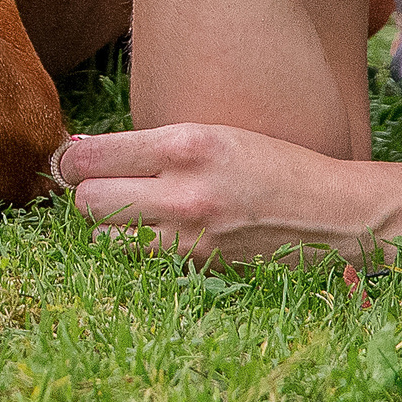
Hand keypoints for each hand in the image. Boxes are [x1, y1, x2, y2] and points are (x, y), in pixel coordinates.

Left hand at [60, 123, 367, 266]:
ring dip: (106, 224)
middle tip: (97, 184)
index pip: (92, 156)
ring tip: (128, 209)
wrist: (331, 213)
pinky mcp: (198, 267)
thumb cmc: (271, 163)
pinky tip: (154, 231)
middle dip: (85, 191)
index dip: (70, 159)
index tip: (71, 160)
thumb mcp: (215, 134)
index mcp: (188, 143)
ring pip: (102, 236)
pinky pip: (137, 259)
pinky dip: (134, 247)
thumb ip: (155, 144)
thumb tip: (83, 153)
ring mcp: (189, 236)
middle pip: (88, 198)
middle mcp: (183, 191)